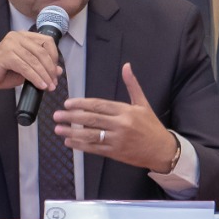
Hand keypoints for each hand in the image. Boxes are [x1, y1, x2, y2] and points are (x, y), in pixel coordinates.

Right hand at [0, 29, 62, 100]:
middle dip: (50, 69)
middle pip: (42, 51)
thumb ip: (41, 67)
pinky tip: (40, 85)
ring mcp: (10, 44)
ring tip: (49, 86)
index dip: (54, 56)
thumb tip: (59, 70)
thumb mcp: (26, 70)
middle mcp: (16, 37)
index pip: (47, 41)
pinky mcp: (4, 55)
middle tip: (54, 82)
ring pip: (34, 60)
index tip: (56, 71)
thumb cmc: (2, 73)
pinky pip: (25, 67)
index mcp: (23, 36)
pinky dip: (35, 77)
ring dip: (44, 75)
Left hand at [53, 63, 179, 173]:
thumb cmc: (151, 125)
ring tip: (58, 129)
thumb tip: (126, 66)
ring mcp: (117, 140)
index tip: (68, 103)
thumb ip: (132, 85)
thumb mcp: (143, 103)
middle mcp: (121, 124)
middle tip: (57, 115)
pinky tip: (69, 142)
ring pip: (90, 135)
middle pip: (92, 119)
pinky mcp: (115, 153)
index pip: (99, 105)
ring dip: (72, 132)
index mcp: (126, 110)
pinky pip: (94, 148)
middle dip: (72, 117)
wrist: (161, 150)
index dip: (82, 104)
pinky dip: (81, 145)